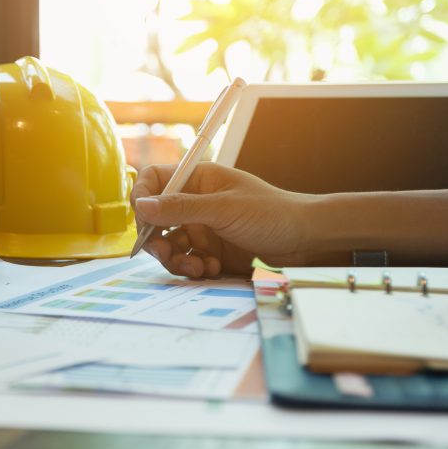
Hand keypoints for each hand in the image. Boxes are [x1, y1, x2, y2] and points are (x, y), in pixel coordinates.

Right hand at [131, 162, 314, 276]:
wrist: (305, 241)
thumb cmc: (273, 213)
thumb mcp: (224, 209)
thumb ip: (181, 208)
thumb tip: (142, 206)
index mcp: (197, 180)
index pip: (154, 180)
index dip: (142, 197)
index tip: (142, 218)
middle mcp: (195, 202)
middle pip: (156, 219)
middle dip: (157, 239)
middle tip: (166, 253)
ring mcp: (201, 228)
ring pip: (169, 244)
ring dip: (176, 259)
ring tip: (197, 268)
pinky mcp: (210, 251)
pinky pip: (187, 261)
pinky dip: (194, 268)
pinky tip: (213, 268)